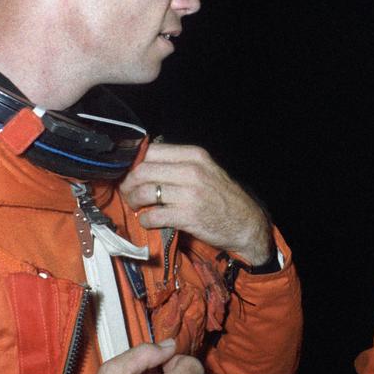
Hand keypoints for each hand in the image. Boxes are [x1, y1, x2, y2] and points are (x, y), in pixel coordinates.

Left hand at [119, 143, 272, 265]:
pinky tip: (147, 220)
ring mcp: (190, 193)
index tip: (129, 172)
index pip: (152, 151)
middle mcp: (192, 171)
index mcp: (194, 155)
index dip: (134, 163)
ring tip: (135, 205)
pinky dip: (144, 219)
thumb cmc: (221, 195)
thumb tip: (145, 160)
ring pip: (145, 192)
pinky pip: (153, 215)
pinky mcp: (188, 216)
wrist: (245, 222)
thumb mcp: (205, 169)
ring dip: (134, 200)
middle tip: (127, 192)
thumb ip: (179, 162)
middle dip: (129, 183)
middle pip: (143, 170)